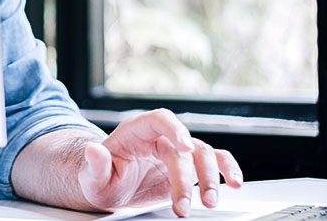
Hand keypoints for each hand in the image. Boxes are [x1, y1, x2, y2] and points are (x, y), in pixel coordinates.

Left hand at [78, 109, 242, 217]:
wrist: (111, 186)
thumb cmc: (101, 177)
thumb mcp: (92, 176)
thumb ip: (95, 164)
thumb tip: (93, 150)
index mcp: (137, 131)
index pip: (159, 120)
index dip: (175, 129)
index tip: (185, 147)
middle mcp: (160, 137)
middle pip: (183, 147)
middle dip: (187, 177)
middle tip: (184, 206)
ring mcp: (177, 151)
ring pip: (203, 154)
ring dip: (210, 178)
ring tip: (208, 202)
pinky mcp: (189, 166)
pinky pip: (215, 161)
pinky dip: (227, 169)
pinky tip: (235, 183)